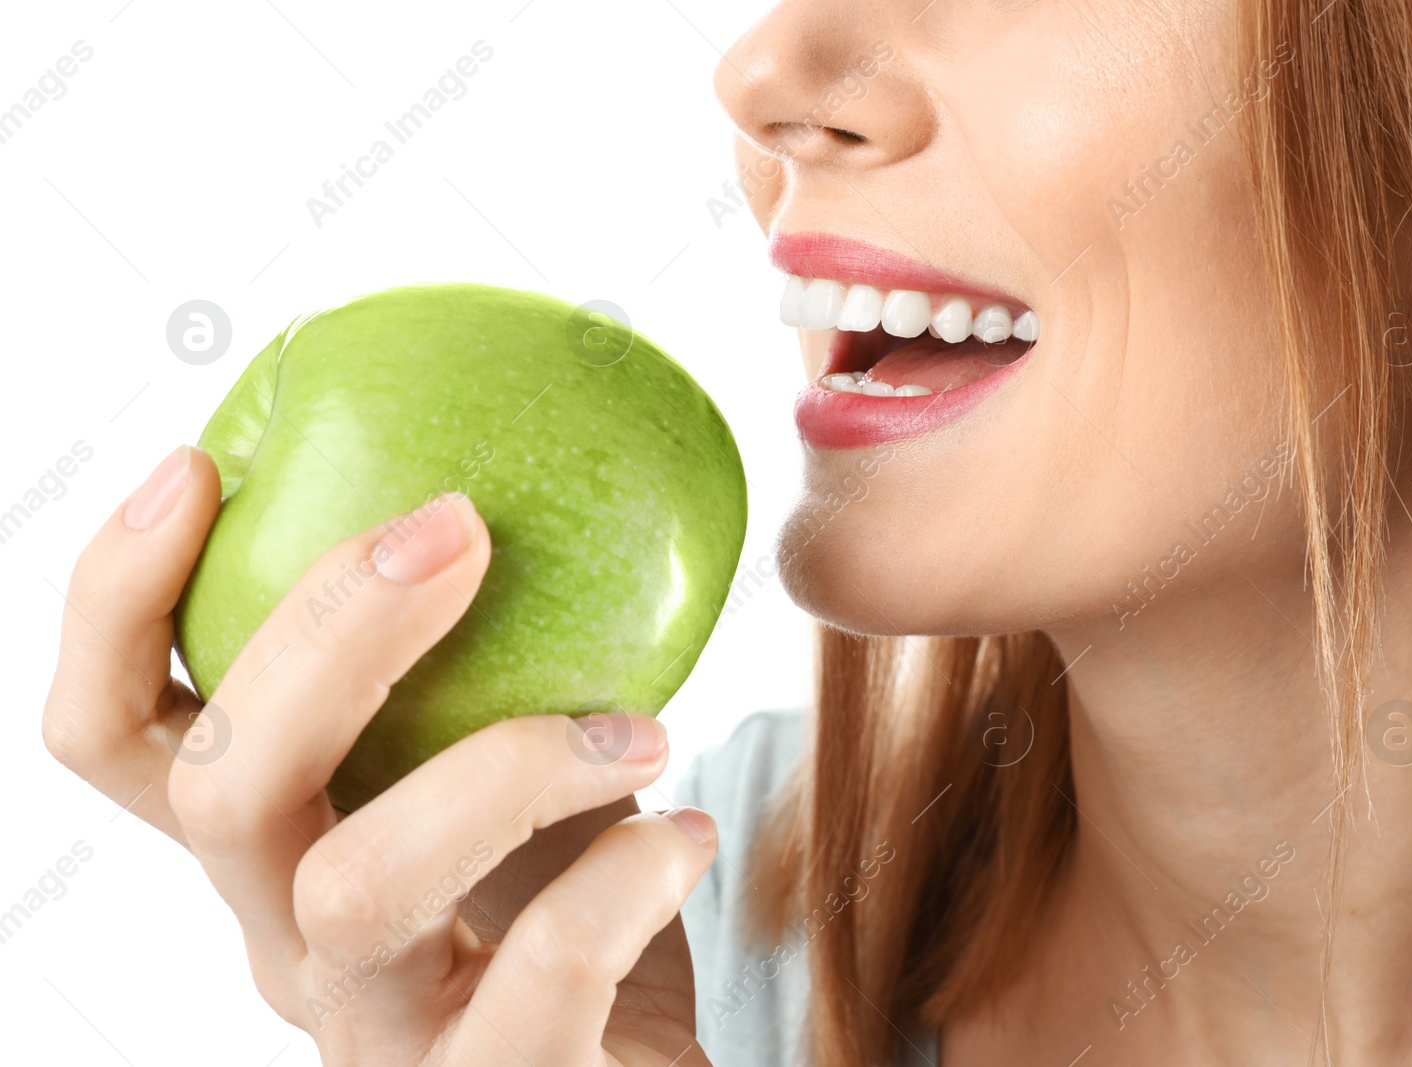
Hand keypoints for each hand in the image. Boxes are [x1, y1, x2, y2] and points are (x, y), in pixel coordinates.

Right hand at [42, 445, 716, 1064]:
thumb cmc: (562, 914)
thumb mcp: (507, 776)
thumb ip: (489, 667)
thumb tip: (522, 496)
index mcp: (273, 853)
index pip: (119, 738)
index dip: (114, 604)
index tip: (200, 470)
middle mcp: (293, 945)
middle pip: (217, 789)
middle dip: (322, 631)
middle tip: (457, 528)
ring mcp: (382, 1034)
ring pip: (358, 888)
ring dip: (503, 767)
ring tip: (642, 727)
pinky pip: (543, 975)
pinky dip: (626, 877)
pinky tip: (685, 835)